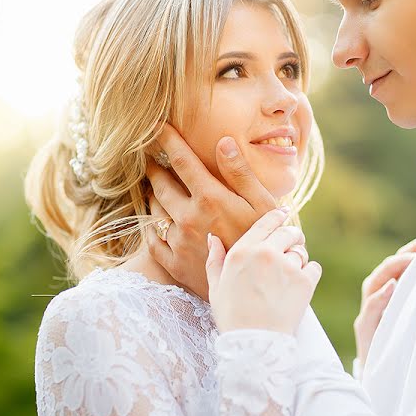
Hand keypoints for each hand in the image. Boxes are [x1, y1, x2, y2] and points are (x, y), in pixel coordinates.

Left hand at [144, 124, 277, 299]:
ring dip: (152, 194)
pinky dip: (150, 226)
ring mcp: (178, 241)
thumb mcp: (262, 205)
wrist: (257, 289)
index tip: (154, 126)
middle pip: (161, 183)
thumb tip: (223, 141)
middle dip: (153, 167)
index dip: (167, 140)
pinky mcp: (173, 263)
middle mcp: (188, 217)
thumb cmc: (266, 242)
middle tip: (149, 157)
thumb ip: (241, 173)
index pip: (182, 160)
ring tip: (153, 186)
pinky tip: (153, 221)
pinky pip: (152, 239)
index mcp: (210, 198)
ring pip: (154, 209)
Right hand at [206, 207, 321, 333]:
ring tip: (290, 273)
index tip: (284, 213)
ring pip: (301, 250)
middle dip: (291, 236)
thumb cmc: (232, 316)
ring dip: (298, 258)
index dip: (278, 215)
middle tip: (291, 244)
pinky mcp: (305, 282)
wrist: (254, 345)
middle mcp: (266, 253)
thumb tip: (213, 238)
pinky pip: (314, 268)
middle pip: (289, 231)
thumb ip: (215, 259)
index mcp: (243, 250)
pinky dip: (309, 274)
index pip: (267, 222)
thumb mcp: (216, 287)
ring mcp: (288, 266)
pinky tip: (299, 285)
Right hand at [353, 236, 415, 360]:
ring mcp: (368, 315)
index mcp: (388, 296)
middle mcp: (375, 301)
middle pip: (385, 270)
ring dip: (393, 269)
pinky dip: (380, 297)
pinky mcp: (365, 331)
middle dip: (404, 255)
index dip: (412, 251)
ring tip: (412, 260)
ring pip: (373, 284)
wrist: (384, 383)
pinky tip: (392, 287)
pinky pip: (370, 310)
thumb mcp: (415, 322)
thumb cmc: (403, 350)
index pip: (397, 266)